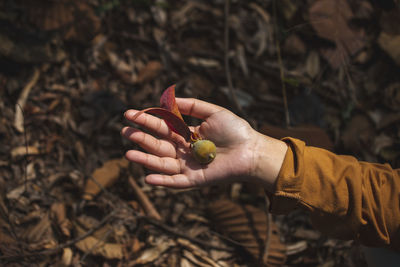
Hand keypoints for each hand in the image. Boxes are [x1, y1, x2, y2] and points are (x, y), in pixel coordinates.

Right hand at [122, 98, 286, 189]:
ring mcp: (187, 165)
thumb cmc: (235, 130)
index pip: (161, 127)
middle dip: (140, 138)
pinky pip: (175, 182)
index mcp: (186, 134)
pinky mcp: (194, 179)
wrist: (252, 150)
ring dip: (145, 160)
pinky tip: (148, 178)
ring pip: (162, 163)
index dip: (146, 120)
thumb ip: (192, 106)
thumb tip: (169, 99)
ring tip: (128, 153)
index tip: (130, 113)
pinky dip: (162, 181)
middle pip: (157, 145)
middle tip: (124, 130)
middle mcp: (183, 150)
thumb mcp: (213, 112)